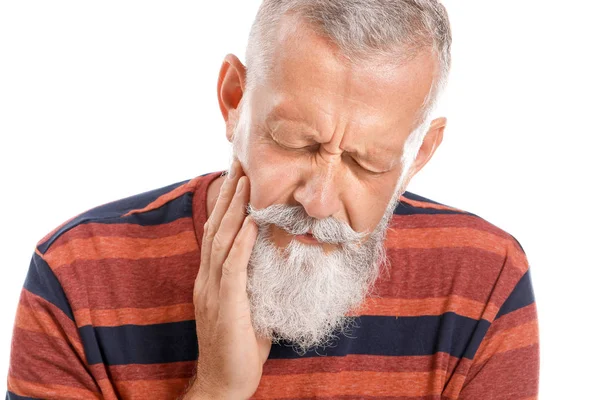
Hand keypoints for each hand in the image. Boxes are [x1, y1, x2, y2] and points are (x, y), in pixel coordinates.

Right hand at [190, 159, 270, 398]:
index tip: (239, 175)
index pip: (218, 231)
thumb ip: (253, 280)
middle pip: (217, 226)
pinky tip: (251, 222)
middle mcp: (207, 278)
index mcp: (212, 277)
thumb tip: (274, 258)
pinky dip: (241, 242)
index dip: (227, 202)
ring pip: (222, 240)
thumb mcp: (248, 305)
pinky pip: (232, 268)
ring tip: (245, 180)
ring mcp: (212, 291)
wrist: (224, 383)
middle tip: (240, 161)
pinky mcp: (225, 305)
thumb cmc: (240, 345)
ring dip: (234, 208)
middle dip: (229, 193)